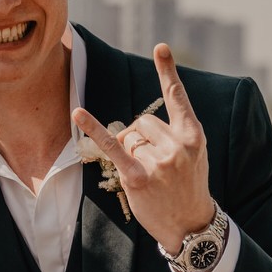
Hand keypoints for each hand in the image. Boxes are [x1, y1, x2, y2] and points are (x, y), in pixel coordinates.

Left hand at [72, 44, 214, 253]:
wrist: (191, 224)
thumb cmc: (187, 186)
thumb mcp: (193, 155)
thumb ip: (173, 134)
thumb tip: (132, 127)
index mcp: (193, 135)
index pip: (178, 98)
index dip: (167, 71)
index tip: (160, 47)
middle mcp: (177, 145)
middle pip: (142, 122)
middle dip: (139, 138)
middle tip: (153, 165)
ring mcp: (159, 162)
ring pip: (128, 136)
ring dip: (129, 151)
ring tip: (147, 175)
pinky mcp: (138, 177)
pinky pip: (113, 147)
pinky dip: (94, 129)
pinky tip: (78, 113)